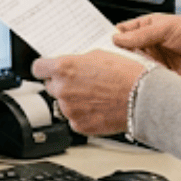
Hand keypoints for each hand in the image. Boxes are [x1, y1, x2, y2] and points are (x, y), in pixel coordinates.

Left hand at [32, 51, 153, 136]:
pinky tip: (98, 109)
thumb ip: (78, 62)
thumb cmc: (126, 75)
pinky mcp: (78, 125)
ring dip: (74, 101)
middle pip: (51, 87)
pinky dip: (83, 116)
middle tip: (82, 85)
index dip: (45, 70)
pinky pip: (74, 119)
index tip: (48, 71)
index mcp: (64, 68)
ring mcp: (69, 109)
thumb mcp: (99, 55)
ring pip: (63, 104)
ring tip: (95, 97)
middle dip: (63, 85)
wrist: (143, 98)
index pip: (38, 68)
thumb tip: (71, 65)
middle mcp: (62, 89)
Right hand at [113, 13, 180, 79]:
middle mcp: (150, 46)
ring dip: (130, 69)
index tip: (100, 44)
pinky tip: (138, 79)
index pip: (123, 33)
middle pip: (125, 52)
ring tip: (123, 69)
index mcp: (147, 29)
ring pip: (135, 67)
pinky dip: (142, 81)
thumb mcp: (166, 27)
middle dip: (117, 56)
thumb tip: (117, 38)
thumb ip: (141, 34)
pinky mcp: (164, 77)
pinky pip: (148, 80)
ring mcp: (156, 62)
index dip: (111, 38)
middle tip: (108, 59)